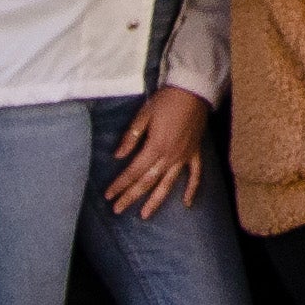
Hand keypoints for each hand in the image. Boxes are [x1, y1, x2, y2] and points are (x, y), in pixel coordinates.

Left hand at [100, 86, 210, 217]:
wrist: (194, 90)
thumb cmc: (167, 100)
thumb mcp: (144, 114)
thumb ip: (131, 137)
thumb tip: (118, 155)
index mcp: (155, 146)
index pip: (134, 171)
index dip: (120, 184)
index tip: (109, 194)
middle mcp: (170, 156)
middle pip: (148, 181)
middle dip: (131, 196)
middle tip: (118, 209)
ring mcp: (184, 157)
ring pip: (168, 184)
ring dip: (156, 201)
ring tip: (144, 214)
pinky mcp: (195, 153)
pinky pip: (195, 175)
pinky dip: (191, 190)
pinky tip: (186, 203)